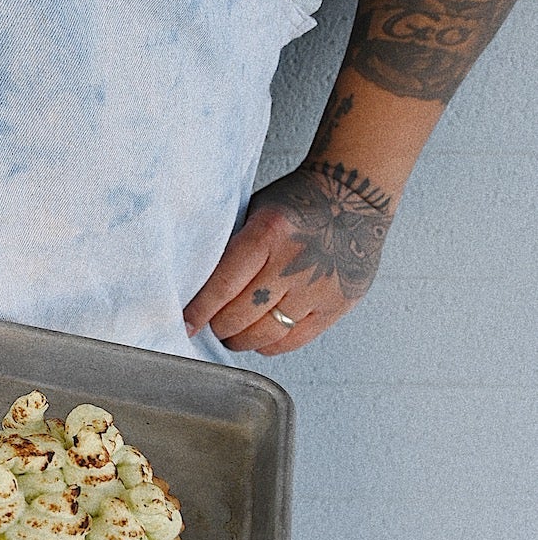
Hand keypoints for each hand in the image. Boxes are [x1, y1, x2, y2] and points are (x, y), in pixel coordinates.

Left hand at [183, 161, 394, 354]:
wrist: (353, 195)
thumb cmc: (297, 202)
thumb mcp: (256, 211)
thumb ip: (233, 248)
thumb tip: (199, 288)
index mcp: (267, 234)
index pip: (223, 286)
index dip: (200, 311)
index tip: (185, 324)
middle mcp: (294, 264)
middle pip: (242, 317)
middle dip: (219, 327)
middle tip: (212, 325)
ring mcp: (319, 288)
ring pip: (266, 335)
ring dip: (242, 340)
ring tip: (234, 333)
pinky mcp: (338, 304)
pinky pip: (295, 340)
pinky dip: (271, 345)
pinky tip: (261, 336)